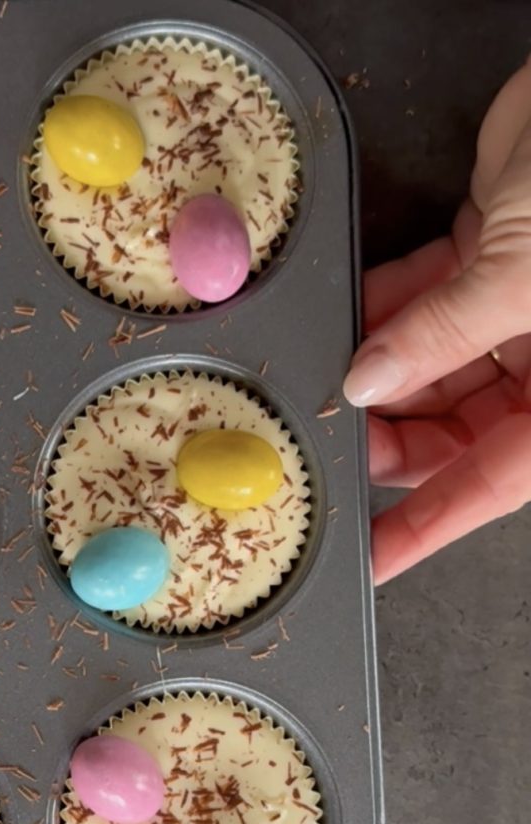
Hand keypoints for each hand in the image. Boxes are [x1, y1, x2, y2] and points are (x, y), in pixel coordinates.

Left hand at [344, 57, 530, 584]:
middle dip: (383, 431)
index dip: (427, 524)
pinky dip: (380, 308)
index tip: (370, 555)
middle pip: (449, 429)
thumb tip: (366, 384)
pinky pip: (421, 301)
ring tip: (325, 370)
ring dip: (371, 368)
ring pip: (425, 366)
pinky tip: (344, 314)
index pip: (492, 482)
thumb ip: (443, 334)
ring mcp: (515, 311)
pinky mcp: (487, 257)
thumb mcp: (526, 274)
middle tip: (324, 431)